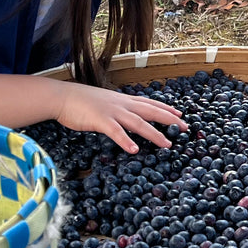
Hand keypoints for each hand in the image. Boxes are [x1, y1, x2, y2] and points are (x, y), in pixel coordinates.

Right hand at [56, 83, 185, 153]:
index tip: (179, 113)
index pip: (149, 103)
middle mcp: (122, 104)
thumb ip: (117, 109)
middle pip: (150, 111)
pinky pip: (116, 132)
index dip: (165, 108)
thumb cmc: (81, 101)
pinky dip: (125, 141)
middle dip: (169, 120)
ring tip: (167, 145)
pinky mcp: (100, 120)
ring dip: (154, 134)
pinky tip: (134, 150)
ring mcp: (112, 112)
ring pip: (138, 123)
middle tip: (185, 128)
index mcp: (123, 100)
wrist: (62, 97)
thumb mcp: (105, 103)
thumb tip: (126, 117)